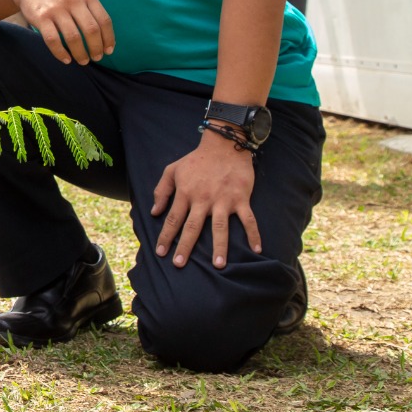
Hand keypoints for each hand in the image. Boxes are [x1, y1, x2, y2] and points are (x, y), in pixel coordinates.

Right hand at [6, 0, 114, 63]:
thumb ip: (91, 11)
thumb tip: (105, 38)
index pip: (104, 21)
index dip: (108, 39)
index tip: (108, 51)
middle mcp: (73, 1)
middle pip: (91, 30)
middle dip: (96, 48)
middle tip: (96, 58)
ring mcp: (56, 9)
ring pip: (73, 37)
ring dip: (80, 53)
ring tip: (83, 61)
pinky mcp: (41, 17)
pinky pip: (53, 40)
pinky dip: (61, 53)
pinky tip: (66, 59)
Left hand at [151, 130, 259, 267]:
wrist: (223, 145)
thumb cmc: (196, 159)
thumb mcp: (172, 170)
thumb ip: (161, 191)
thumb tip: (154, 212)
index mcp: (185, 193)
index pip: (173, 219)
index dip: (166, 236)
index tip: (160, 252)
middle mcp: (202, 199)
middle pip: (192, 227)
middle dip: (184, 246)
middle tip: (179, 264)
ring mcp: (223, 200)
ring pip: (220, 227)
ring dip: (219, 247)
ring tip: (218, 266)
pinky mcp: (240, 198)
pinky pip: (248, 219)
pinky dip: (253, 234)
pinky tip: (256, 250)